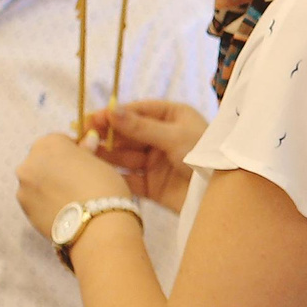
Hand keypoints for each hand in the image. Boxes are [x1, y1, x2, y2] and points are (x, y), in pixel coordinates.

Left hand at [16, 132, 131, 236]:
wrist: (96, 226)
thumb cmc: (104, 187)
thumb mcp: (100, 162)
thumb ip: (85, 152)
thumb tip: (85, 142)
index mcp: (49, 143)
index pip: (59, 140)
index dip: (73, 150)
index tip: (84, 162)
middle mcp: (29, 161)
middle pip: (42, 160)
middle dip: (56, 167)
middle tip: (76, 181)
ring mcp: (23, 186)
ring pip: (36, 181)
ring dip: (48, 185)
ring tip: (70, 199)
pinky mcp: (23, 209)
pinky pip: (35, 200)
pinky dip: (45, 202)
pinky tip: (63, 210)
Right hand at [86, 101, 208, 213]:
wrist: (223, 195)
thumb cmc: (205, 156)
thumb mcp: (175, 136)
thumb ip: (141, 126)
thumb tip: (111, 110)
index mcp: (173, 117)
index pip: (137, 111)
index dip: (114, 115)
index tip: (91, 118)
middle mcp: (163, 137)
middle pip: (128, 134)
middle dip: (106, 135)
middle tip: (82, 136)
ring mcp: (156, 162)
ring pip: (125, 156)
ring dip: (106, 155)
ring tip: (84, 153)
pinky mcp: (152, 185)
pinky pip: (128, 179)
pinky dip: (114, 176)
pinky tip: (96, 173)